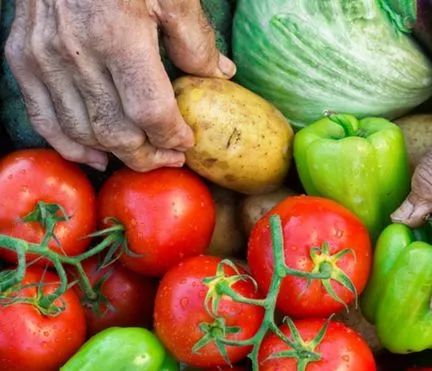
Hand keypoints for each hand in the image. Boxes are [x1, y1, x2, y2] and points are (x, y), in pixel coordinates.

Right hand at [4, 0, 235, 171]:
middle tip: (169, 157)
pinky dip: (69, 145)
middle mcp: (77, 53)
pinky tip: (95, 156)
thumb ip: (195, 38)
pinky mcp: (23, 58)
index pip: (150, 111)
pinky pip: (43, 118)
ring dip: (115, 154)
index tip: (187, 141)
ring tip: (141, 157)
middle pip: (115, 131)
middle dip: (147, 155)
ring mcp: (44, 58)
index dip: (172, 136)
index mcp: (119, 36)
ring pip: (81, 131)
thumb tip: (219, 73)